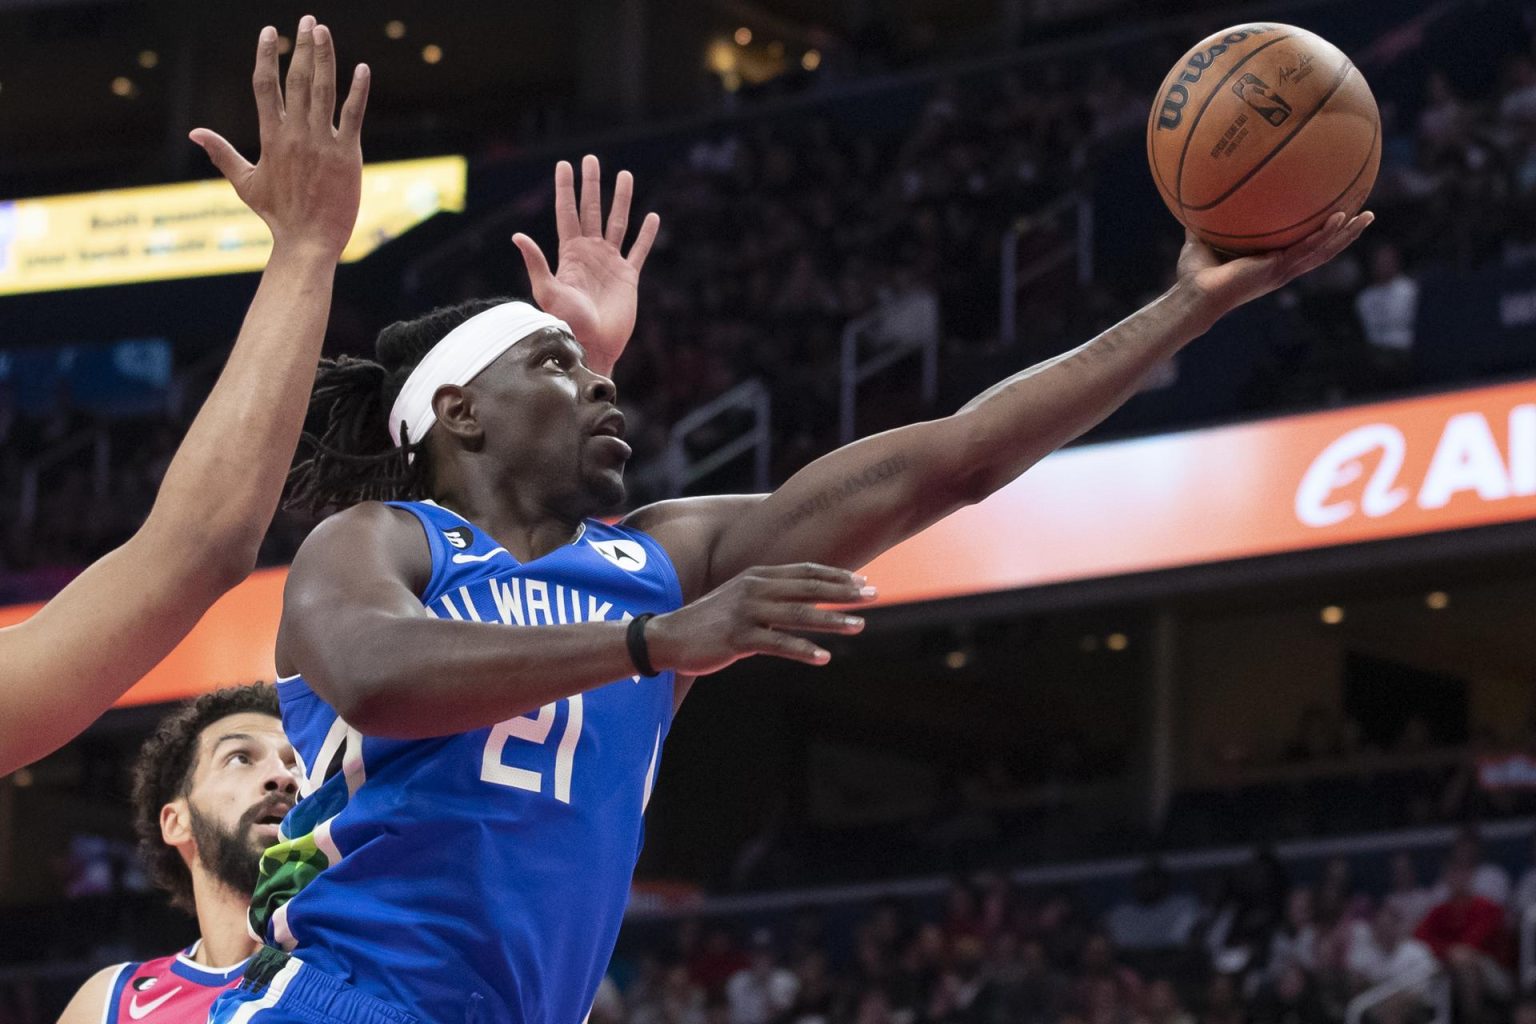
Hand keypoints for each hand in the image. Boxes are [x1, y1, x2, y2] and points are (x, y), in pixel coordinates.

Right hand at [189, 16, 368, 258]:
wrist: (308, 241)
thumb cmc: (277, 215)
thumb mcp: (245, 183)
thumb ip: (221, 152)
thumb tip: (193, 133)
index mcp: (271, 137)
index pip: (265, 86)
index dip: (266, 56)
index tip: (269, 32)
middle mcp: (295, 134)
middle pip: (296, 79)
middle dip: (301, 46)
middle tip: (307, 18)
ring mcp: (322, 142)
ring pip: (323, 90)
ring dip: (325, 57)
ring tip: (324, 30)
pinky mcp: (347, 154)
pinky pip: (354, 115)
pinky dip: (358, 91)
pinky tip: (362, 68)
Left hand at [513, 155, 660, 376]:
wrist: (592, 345)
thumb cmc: (566, 322)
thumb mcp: (548, 291)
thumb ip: (536, 263)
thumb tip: (518, 236)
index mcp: (569, 253)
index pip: (567, 213)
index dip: (566, 189)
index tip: (564, 165)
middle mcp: (590, 253)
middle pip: (592, 210)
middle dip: (591, 184)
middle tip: (591, 159)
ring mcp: (610, 263)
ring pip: (617, 222)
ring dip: (621, 199)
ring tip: (625, 175)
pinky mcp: (628, 277)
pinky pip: (639, 250)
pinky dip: (646, 234)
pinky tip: (651, 217)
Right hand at [645, 563, 875, 675]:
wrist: (668, 636)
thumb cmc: (709, 621)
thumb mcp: (741, 598)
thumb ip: (770, 594)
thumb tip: (803, 599)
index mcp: (758, 576)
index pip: (806, 572)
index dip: (836, 576)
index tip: (863, 581)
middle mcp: (755, 589)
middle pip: (808, 588)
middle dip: (844, 592)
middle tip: (873, 596)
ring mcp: (747, 612)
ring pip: (798, 614)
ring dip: (832, 620)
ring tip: (859, 625)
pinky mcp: (738, 638)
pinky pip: (778, 644)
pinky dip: (803, 650)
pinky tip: (824, 657)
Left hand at [1178, 210, 1373, 321]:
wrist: (1194, 296)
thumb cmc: (1195, 275)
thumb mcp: (1202, 240)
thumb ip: (1205, 222)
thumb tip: (1197, 196)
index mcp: (1272, 263)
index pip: (1304, 248)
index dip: (1323, 235)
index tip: (1339, 217)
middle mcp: (1282, 268)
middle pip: (1324, 250)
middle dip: (1346, 234)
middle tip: (1366, 215)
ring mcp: (1282, 270)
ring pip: (1323, 251)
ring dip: (1346, 234)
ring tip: (1366, 216)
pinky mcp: (1277, 270)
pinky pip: (1306, 250)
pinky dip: (1324, 235)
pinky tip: (1339, 219)